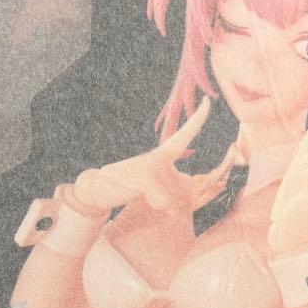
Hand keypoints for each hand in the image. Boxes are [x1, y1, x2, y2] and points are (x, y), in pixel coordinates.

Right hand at [73, 98, 210, 213]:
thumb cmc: (130, 187)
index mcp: (163, 154)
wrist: (99, 187)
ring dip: (162, 205)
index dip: (198, 118)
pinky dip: (156, 205)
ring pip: (174, 198)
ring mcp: (152, 165)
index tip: (207, 102)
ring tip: (142, 195)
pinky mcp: (146, 177)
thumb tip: (189, 198)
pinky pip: (164, 201)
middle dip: (176, 202)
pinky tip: (141, 196)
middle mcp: (159, 157)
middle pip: (185, 186)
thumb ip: (173, 187)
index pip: (185, 135)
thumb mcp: (154, 184)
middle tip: (152, 197)